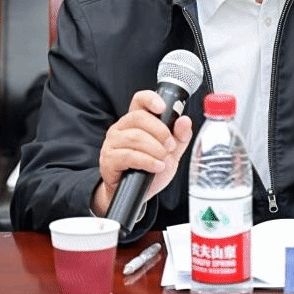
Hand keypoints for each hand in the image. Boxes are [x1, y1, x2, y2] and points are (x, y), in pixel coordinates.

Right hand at [91, 89, 193, 215]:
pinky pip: (128, 156)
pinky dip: (147, 161)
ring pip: (135, 137)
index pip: (139, 100)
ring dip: (155, 149)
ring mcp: (112, 142)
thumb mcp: (171, 152)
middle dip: (160, 132)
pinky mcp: (108, 159)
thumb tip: (185, 121)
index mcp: (136, 120)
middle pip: (139, 118)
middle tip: (170, 146)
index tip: (162, 108)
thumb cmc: (152, 169)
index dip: (150, 99)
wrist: (138, 194)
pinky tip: (156, 166)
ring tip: (164, 159)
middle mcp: (121, 127)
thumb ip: (179, 137)